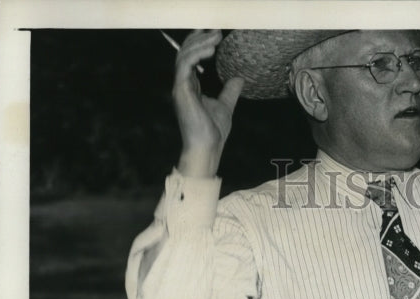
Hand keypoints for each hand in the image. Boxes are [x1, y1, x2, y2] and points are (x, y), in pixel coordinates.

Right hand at [171, 29, 243, 177]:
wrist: (207, 148)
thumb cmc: (213, 132)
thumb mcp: (225, 106)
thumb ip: (229, 92)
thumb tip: (239, 78)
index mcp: (191, 86)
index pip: (191, 58)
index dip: (200, 43)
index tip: (215, 34)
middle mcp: (183, 84)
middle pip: (185, 53)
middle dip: (199, 38)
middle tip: (216, 30)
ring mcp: (180, 87)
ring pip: (184, 56)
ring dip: (200, 43)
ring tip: (216, 36)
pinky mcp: (181, 91)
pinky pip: (185, 66)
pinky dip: (197, 54)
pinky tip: (211, 49)